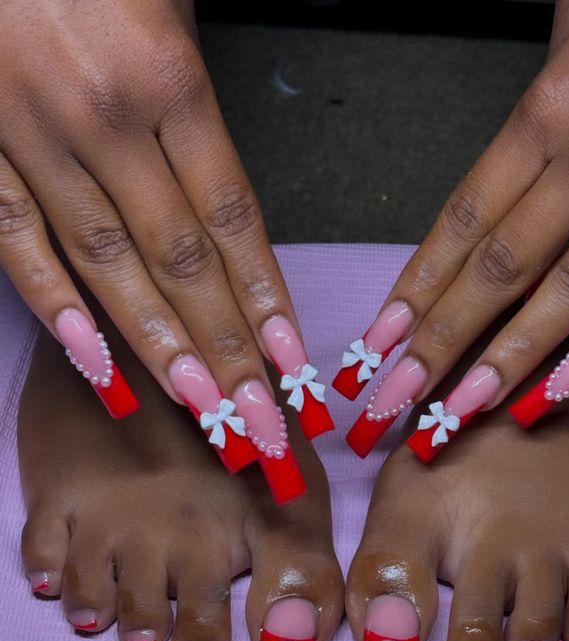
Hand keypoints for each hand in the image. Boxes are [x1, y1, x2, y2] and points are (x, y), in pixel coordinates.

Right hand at [0, 1, 311, 438]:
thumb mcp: (168, 5)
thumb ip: (197, 110)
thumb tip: (224, 214)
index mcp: (168, 82)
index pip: (233, 221)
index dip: (264, 300)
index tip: (291, 362)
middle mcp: (105, 123)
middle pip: (182, 263)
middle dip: (227, 352)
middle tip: (261, 421)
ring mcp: (32, 138)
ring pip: (107, 267)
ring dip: (159, 349)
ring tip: (201, 412)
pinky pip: (16, 241)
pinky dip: (55, 307)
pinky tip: (97, 364)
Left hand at [348, 9, 568, 450]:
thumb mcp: (567, 38)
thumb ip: (523, 123)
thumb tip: (482, 197)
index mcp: (546, 116)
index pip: (461, 225)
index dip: (416, 291)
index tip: (377, 345)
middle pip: (499, 274)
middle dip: (439, 346)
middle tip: (393, 402)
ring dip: (509, 362)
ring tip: (457, 413)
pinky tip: (560, 388)